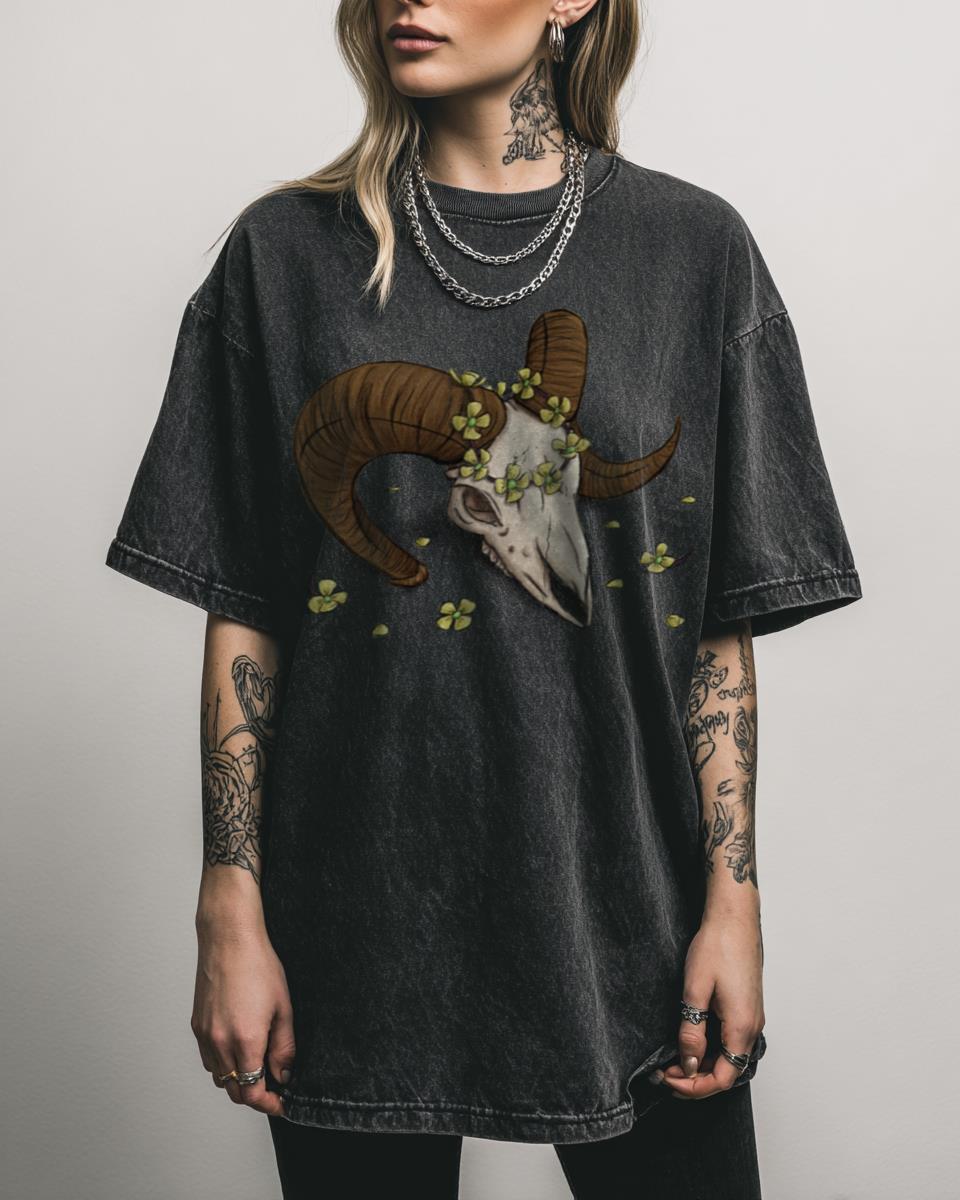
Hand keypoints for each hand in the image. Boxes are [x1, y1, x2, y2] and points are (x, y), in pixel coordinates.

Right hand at [191, 917, 295, 1116]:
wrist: (229, 939)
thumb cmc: (258, 966)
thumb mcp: (283, 1007)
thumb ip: (284, 1047)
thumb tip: (284, 1074)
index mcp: (245, 1040)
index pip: (252, 1092)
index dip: (268, 1104)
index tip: (281, 1103)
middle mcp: (220, 1042)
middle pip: (234, 1091)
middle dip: (255, 1095)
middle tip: (274, 1088)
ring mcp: (205, 1035)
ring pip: (219, 1077)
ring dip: (238, 1081)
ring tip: (258, 1066)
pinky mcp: (196, 1026)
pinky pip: (208, 1059)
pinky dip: (223, 1065)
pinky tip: (238, 1050)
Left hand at [659, 909, 764, 1099]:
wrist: (734, 918)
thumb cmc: (717, 946)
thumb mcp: (695, 990)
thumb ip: (692, 1031)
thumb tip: (689, 1064)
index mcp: (742, 1027)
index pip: (722, 1078)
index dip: (694, 1087)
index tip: (668, 1079)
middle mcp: (753, 1027)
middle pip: (727, 1072)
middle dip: (695, 1079)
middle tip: (664, 1072)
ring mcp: (752, 1017)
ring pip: (729, 1057)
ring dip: (703, 1064)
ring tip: (673, 1059)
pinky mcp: (747, 1008)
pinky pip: (731, 1041)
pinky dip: (711, 1049)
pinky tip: (691, 1041)